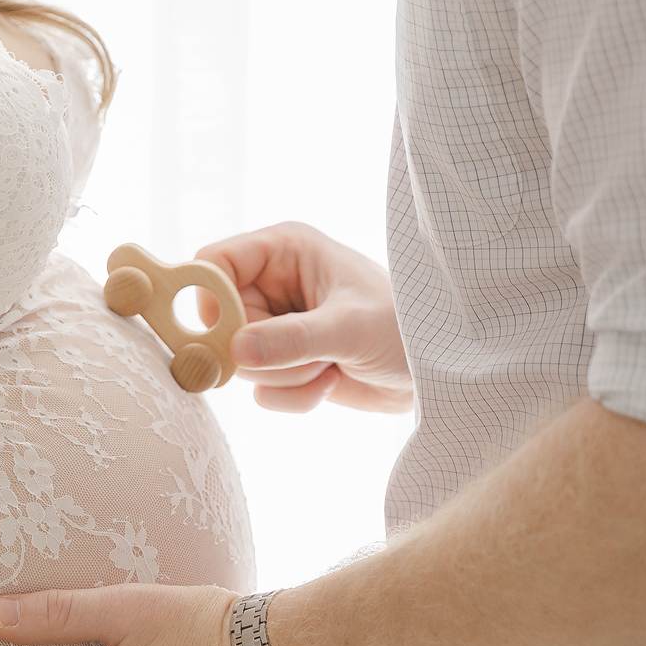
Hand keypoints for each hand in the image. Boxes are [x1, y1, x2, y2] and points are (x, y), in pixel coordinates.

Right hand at [197, 221, 412, 413]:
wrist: (435, 372)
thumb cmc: (403, 326)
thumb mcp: (350, 328)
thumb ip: (293, 339)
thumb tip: (235, 351)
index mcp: (284, 249)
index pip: (214, 263)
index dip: (210, 300)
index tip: (227, 340)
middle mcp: (273, 282)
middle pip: (221, 322)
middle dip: (263, 353)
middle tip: (308, 359)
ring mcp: (275, 324)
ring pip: (240, 362)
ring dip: (286, 377)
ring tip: (329, 366)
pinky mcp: (284, 361)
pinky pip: (261, 388)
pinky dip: (295, 396)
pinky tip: (331, 382)